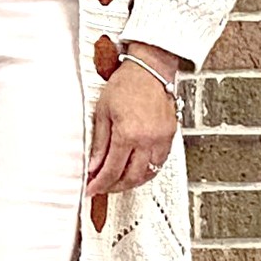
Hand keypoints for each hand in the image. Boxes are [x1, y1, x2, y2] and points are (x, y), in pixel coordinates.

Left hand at [86, 45, 178, 197]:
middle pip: (131, 178)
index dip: (100, 183)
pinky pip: (159, 163)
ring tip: (116, 182)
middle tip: (101, 188)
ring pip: (147, 174)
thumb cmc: (125, 85)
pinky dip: (146, 172)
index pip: (112, 169)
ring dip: (131, 182)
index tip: (91, 189)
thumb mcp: (103, 112)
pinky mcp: (170, 137)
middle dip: (114, 187)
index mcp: (128, 134)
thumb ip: (100, 142)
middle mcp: (147, 141)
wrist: (150, 71)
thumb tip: (93, 165)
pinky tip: (135, 170)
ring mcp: (161, 140)